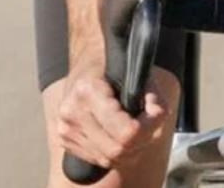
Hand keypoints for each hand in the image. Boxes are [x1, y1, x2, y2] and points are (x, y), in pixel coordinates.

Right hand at [56, 62, 170, 171]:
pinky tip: (119, 134)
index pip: (125, 132)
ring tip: (136, 128)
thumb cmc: (113, 65)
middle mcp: (72, 113)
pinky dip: (115, 153)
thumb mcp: (137, 70)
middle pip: (118, 151)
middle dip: (141, 141)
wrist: (86, 62)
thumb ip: (152, 94)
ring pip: (109, 159)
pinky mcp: (66, 140)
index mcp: (87, 91)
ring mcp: (66, 129)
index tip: (157, 116)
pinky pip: (99, 160)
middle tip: (150, 124)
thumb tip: (158, 114)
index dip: (148, 128)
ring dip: (130, 149)